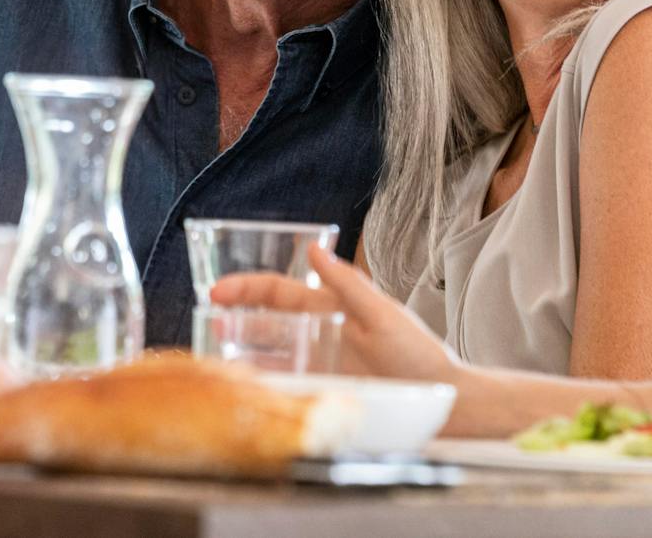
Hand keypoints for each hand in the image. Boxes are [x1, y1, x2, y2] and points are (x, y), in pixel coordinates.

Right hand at [211, 247, 458, 383]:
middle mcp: (321, 334)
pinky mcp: (324, 393)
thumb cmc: (420, 355)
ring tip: (216, 354)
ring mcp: (321, 365)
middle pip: (268, 323)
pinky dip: (262, 384)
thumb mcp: (383, 316)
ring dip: (243, 353)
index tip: (218, 291)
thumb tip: (317, 250)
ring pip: (272, 355)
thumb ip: (348, 285)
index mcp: (332, 309)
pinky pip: (285, 386)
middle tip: (208, 320)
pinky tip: (246, 388)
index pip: (281, 291)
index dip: (248, 288)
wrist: (443, 401)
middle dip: (236, 318)